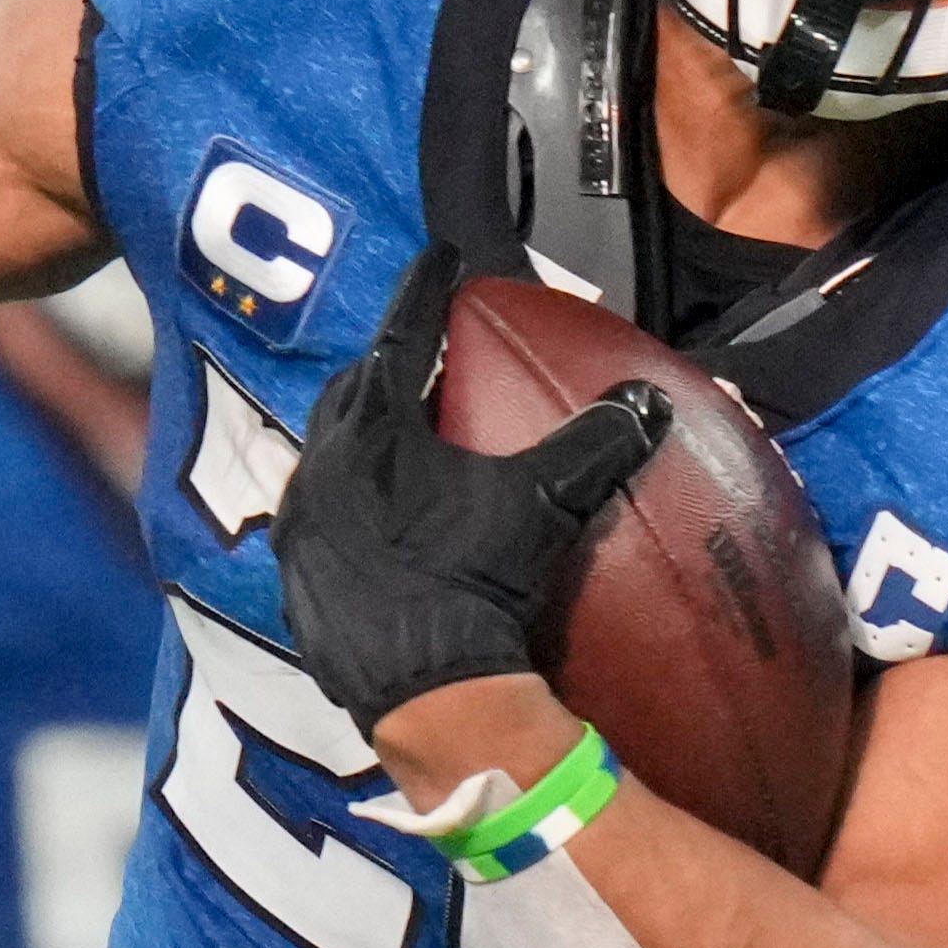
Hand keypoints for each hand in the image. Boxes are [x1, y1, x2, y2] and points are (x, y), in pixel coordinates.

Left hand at [271, 253, 664, 731]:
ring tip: (394, 429)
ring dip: (358, 434)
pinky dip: (344, 497)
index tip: (442, 257)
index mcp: (374, 431)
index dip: (425, 292)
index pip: (401, 337)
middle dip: (384, 363)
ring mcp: (302, 526)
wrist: (425, 690)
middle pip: (351, 391)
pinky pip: (316, 515)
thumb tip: (649, 400)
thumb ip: (593, 445)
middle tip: (417, 350)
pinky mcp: (297, 578)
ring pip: (324, 453)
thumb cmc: (474, 582)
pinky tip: (370, 512)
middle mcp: (322, 466)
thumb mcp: (541, 506)